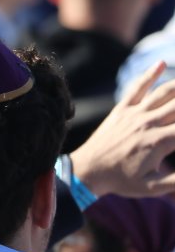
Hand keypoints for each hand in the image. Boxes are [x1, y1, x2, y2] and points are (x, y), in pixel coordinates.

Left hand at [70, 62, 174, 198]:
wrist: (86, 171)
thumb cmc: (120, 182)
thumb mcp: (152, 188)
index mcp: (161, 142)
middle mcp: (150, 123)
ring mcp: (135, 114)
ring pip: (165, 92)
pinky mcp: (121, 110)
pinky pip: (137, 88)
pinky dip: (149, 74)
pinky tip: (161, 63)